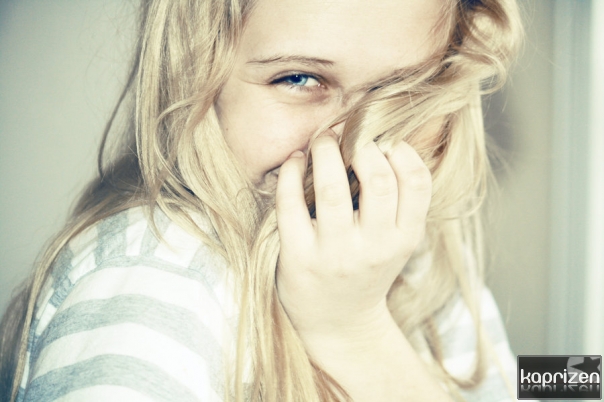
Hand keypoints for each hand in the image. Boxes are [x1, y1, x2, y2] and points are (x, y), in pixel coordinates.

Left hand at [276, 130, 431, 340]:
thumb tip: (386, 139)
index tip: (384, 141)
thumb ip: (400, 202)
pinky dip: (290, 173)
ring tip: (322, 140)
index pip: (417, 182)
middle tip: (351, 135)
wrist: (338, 322)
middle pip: (377, 179)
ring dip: (325, 151)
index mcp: (403, 239)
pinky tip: (293, 161)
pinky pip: (291, 204)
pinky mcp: (298, 257)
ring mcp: (334, 253)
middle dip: (362, 144)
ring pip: (331, 188)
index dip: (402, 150)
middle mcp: (373, 247)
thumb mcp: (396, 242)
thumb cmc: (367, 271)